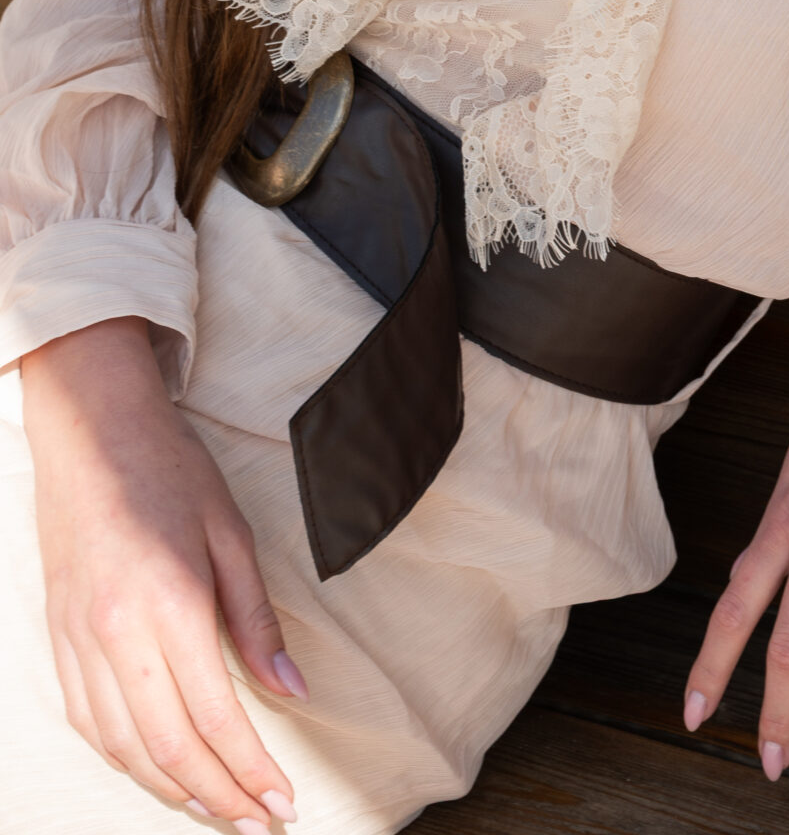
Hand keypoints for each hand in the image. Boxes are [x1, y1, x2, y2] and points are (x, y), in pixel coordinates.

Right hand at [21, 317, 305, 828]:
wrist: (92, 432)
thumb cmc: (170, 472)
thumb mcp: (231, 534)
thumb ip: (257, 621)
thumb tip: (291, 691)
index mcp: (169, 603)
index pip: (214, 717)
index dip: (250, 770)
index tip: (282, 801)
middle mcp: (116, 634)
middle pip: (168, 747)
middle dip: (219, 795)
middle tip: (259, 821)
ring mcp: (79, 641)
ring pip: (123, 746)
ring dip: (172, 789)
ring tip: (216, 807)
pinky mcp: (58, 640)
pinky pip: (89, 722)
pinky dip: (125, 759)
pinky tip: (156, 770)